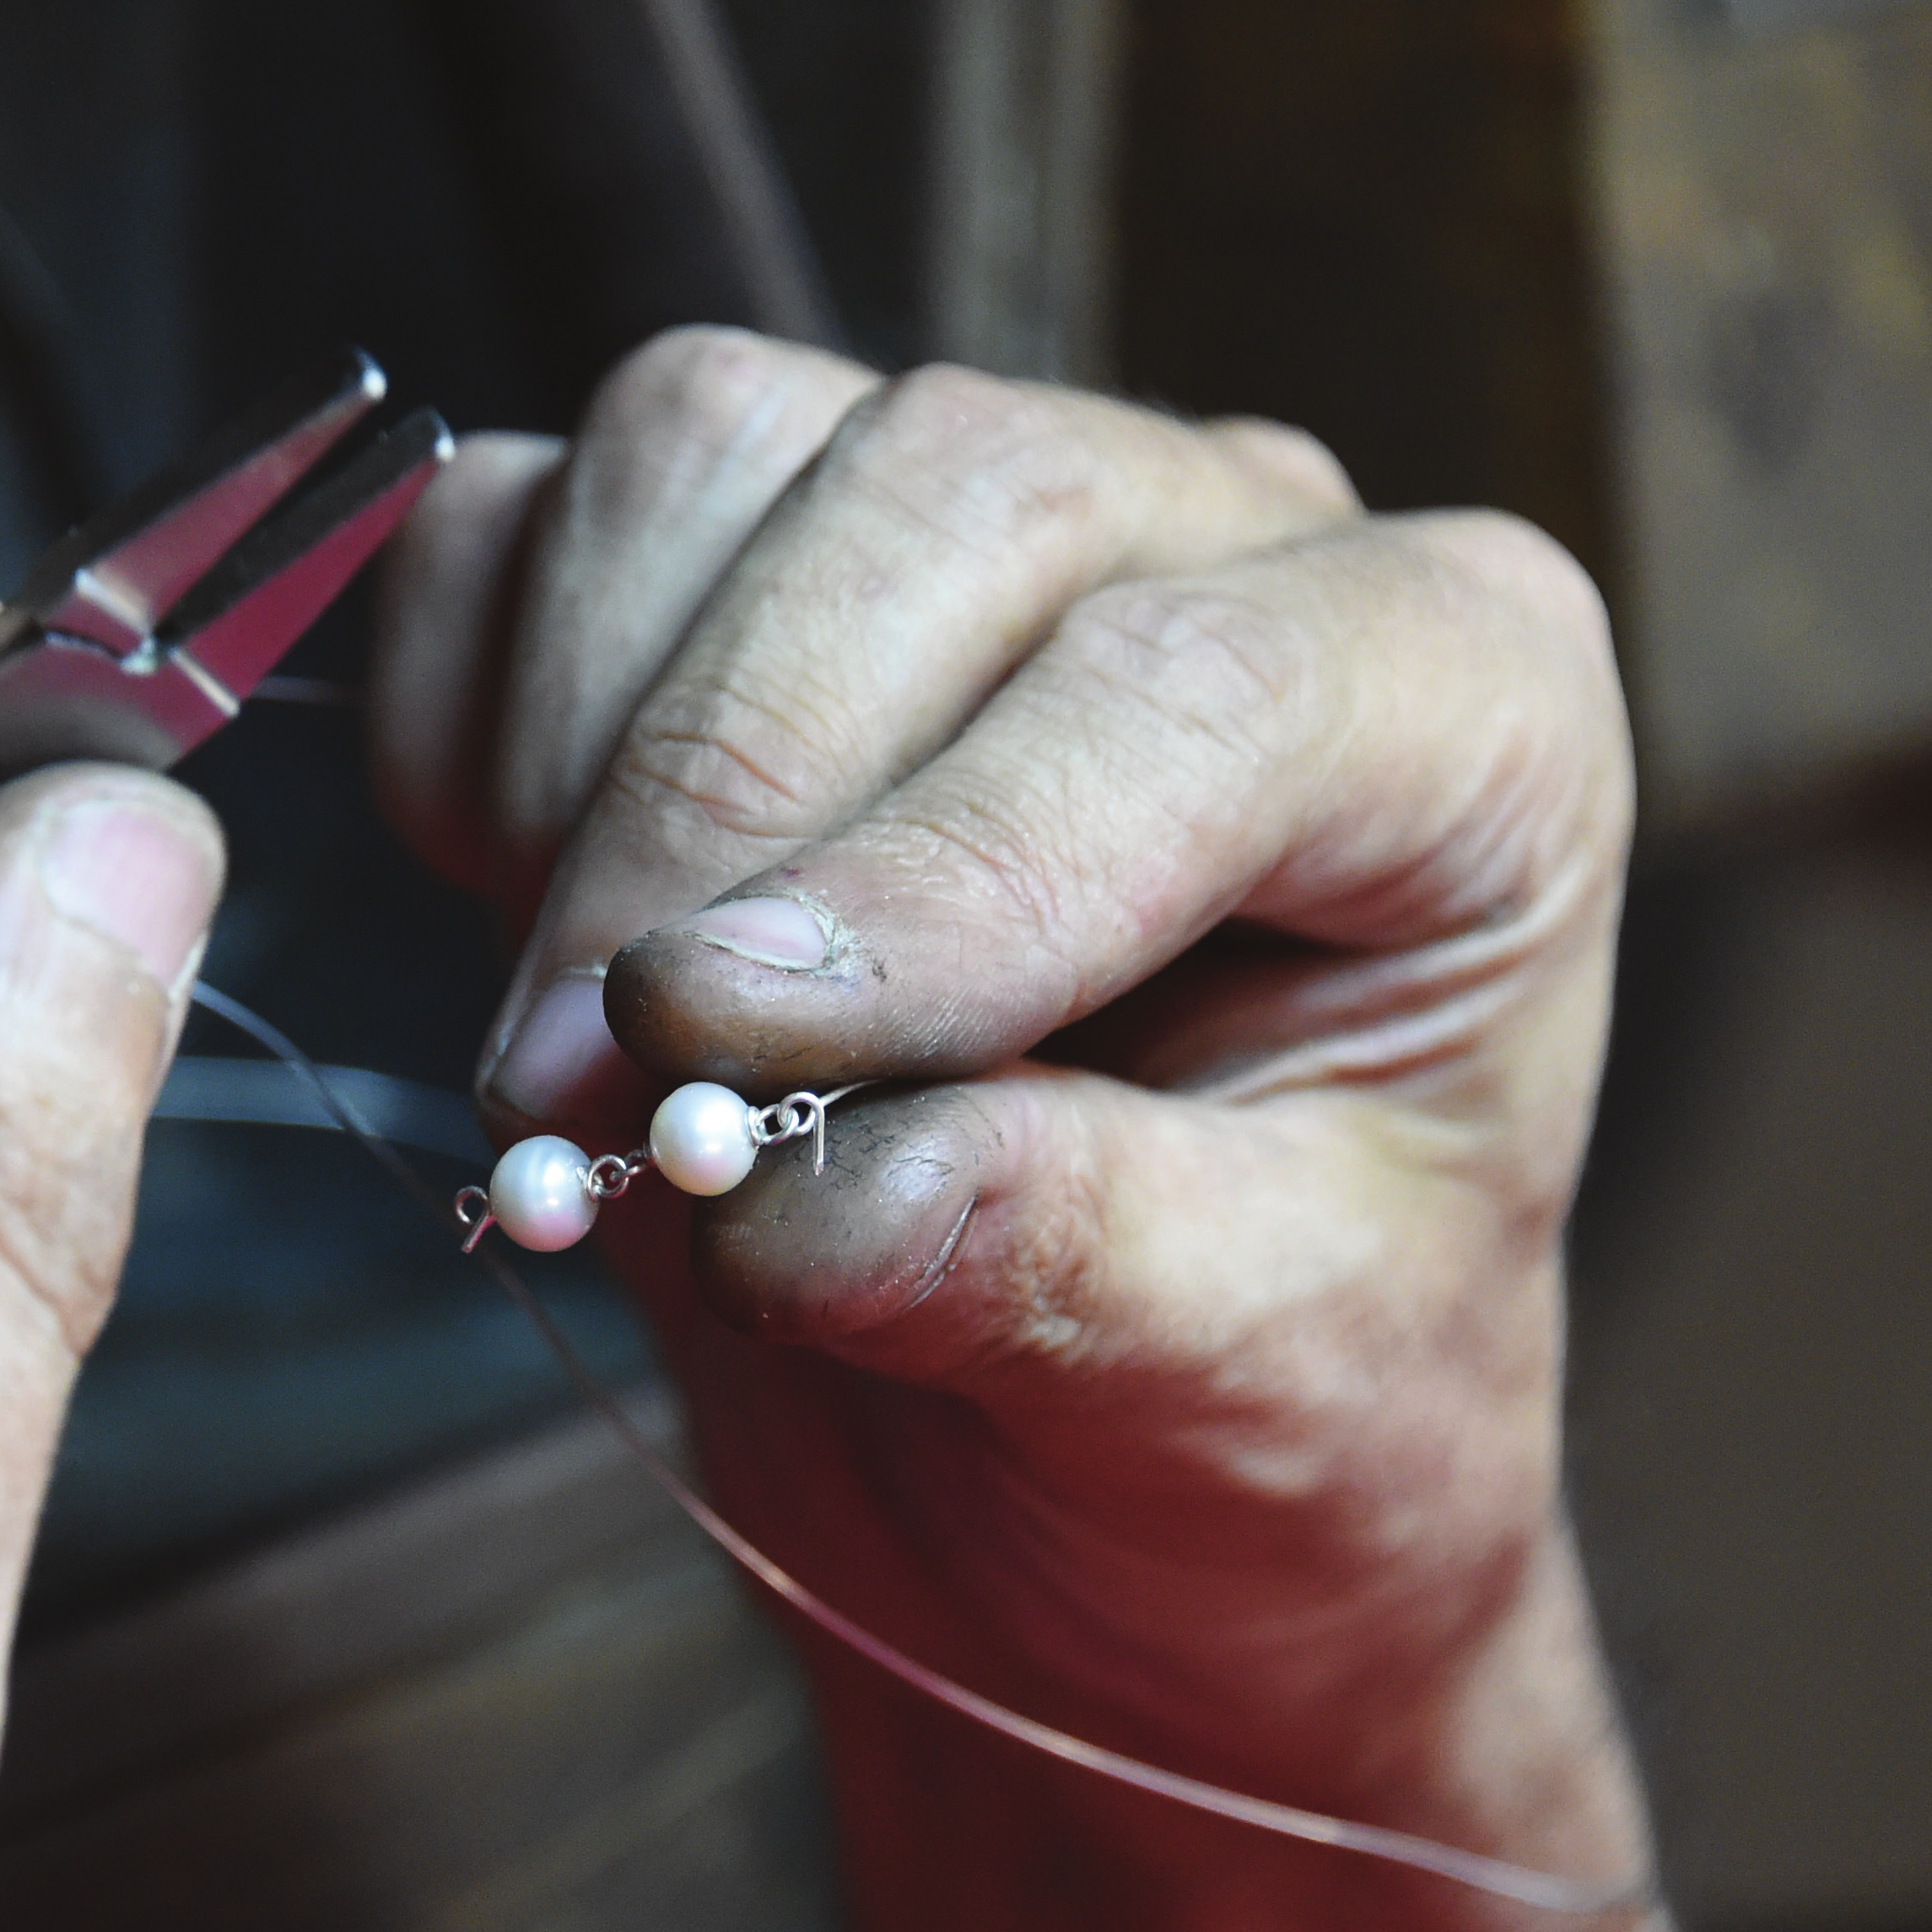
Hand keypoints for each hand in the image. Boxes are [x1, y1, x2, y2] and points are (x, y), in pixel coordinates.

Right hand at [375, 329, 1627, 1824]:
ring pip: (699, 456)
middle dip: (716, 804)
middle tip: (585, 1113)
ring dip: (575, 773)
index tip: (715, 1060)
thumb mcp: (1247, 1399)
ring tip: (581, 1077)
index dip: (936, 869)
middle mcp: (1230, 544)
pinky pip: (512, 536)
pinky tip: (550, 960)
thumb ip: (1062, 1267)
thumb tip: (785, 1198)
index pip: (1196, 690)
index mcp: (1466, 712)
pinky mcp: (727, 569)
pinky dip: (466, 736)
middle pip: (934, 495)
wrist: (1109, 1475)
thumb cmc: (1256, 1411)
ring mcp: (963, 525)